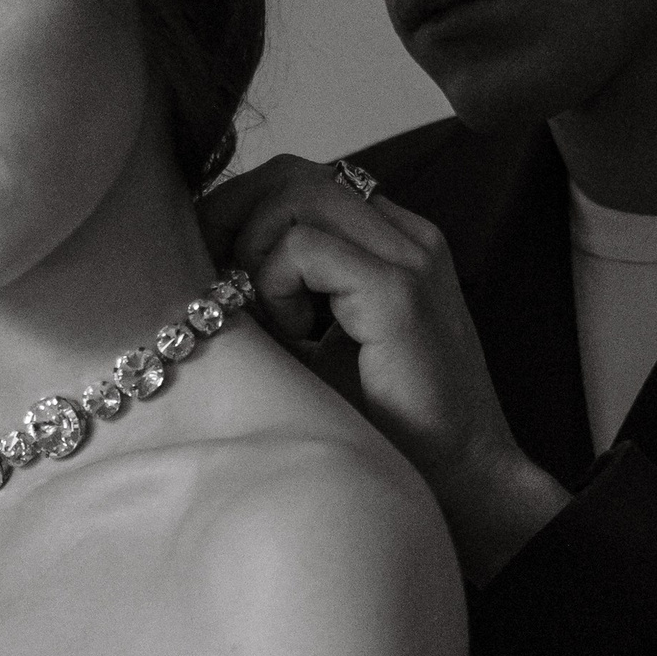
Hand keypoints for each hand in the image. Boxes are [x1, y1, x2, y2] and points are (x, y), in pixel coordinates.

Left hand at [200, 154, 571, 580]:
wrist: (462, 482)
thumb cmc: (384, 427)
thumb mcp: (306, 345)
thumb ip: (266, 293)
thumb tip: (195, 258)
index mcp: (391, 241)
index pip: (299, 181)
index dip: (241, 211)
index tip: (211, 270)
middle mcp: (405, 234)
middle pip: (291, 173)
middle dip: (232, 218)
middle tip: (216, 288)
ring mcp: (409, 255)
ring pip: (295, 195)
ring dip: (256, 255)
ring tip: (273, 324)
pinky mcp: (400, 291)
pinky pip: (304, 248)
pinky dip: (277, 286)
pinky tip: (296, 339)